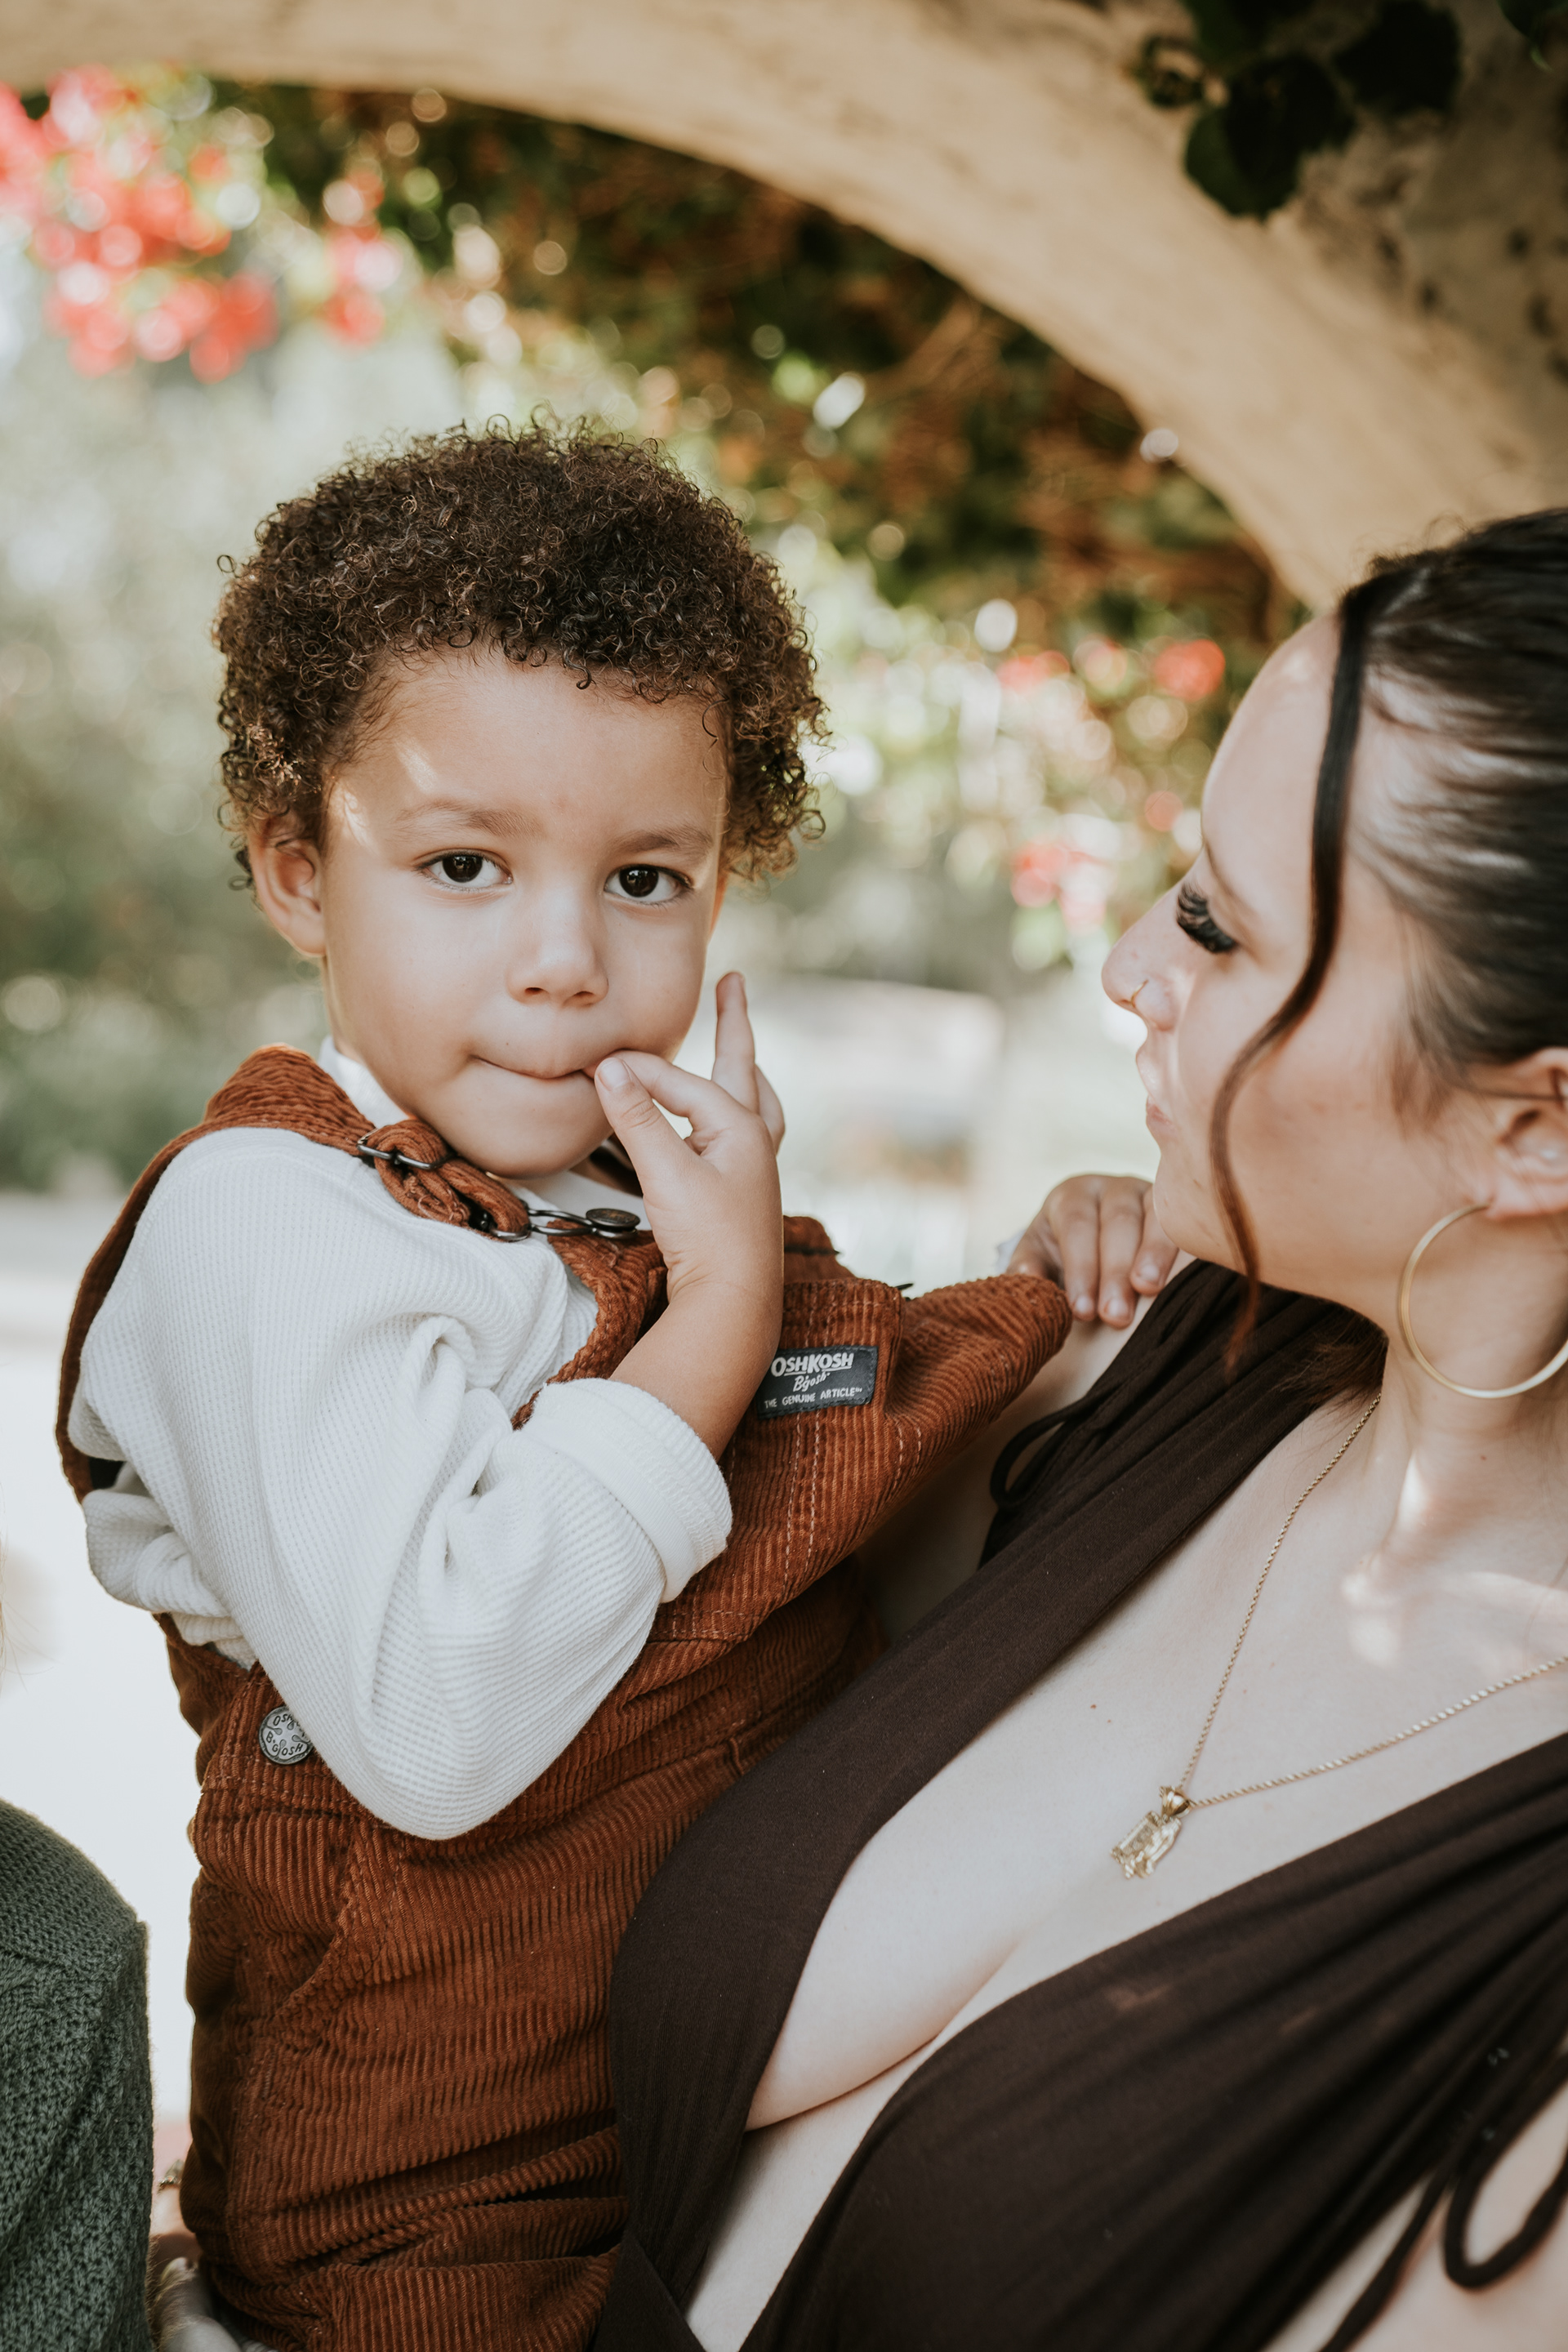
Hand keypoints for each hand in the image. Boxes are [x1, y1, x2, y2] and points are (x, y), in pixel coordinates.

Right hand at [593, 976, 781, 1456]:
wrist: (735, 1304)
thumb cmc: (708, 1241)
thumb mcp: (666, 1174)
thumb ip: (637, 1118)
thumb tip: (610, 1067)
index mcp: (741, 1127)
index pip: (680, 1082)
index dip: (637, 1070)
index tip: (596, 1062)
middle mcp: (756, 1141)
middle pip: (742, 1067)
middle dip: (733, 1023)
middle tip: (732, 983)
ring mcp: (755, 1168)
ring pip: (755, 1102)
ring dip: (743, 1070)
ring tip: (739, 1049)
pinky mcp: (744, 1195)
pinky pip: (748, 1135)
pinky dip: (736, 1114)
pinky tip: (725, 1125)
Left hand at [1007, 1174, 1175, 1326]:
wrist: (1094, 1242)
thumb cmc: (1062, 1256)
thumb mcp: (1038, 1259)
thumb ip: (1028, 1269)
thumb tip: (1027, 1280)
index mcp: (1070, 1197)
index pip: (1076, 1227)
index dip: (1080, 1269)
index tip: (1081, 1311)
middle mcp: (1111, 1188)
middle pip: (1116, 1222)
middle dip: (1115, 1271)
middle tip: (1114, 1315)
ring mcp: (1148, 1194)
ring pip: (1154, 1218)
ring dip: (1153, 1255)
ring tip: (1149, 1290)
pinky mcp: (1175, 1209)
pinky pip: (1182, 1222)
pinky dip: (1182, 1244)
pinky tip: (1185, 1270)